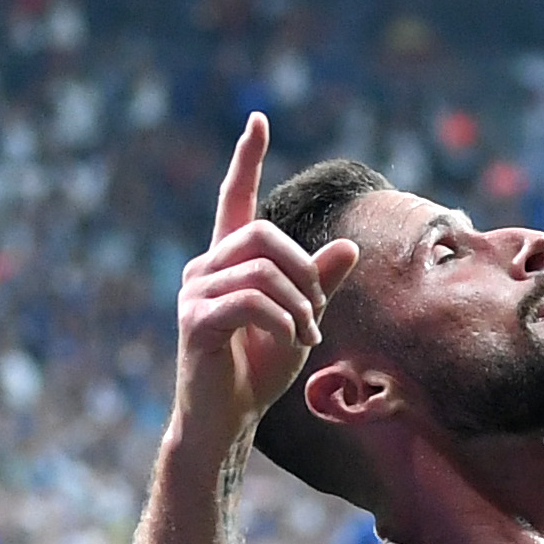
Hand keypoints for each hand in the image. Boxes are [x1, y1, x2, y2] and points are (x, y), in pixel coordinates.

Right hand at [170, 113, 358, 444]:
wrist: (226, 422)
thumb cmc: (257, 372)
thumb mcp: (301, 322)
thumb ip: (320, 286)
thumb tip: (350, 248)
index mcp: (228, 262)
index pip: (234, 199)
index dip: (247, 160)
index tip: (258, 121)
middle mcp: (204, 268)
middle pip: (261, 232)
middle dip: (303, 267)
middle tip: (318, 310)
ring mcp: (193, 293)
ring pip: (261, 270)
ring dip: (299, 304)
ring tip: (306, 336)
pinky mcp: (194, 321)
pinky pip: (251, 301)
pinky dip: (284, 321)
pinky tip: (292, 343)